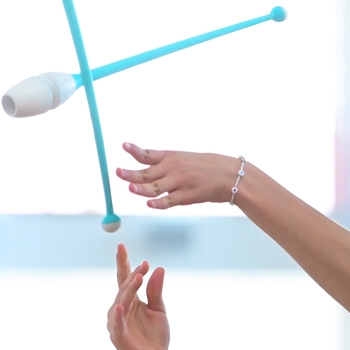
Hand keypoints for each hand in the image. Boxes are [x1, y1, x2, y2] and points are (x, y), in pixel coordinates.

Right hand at [107, 244, 170, 349]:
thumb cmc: (156, 338)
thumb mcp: (159, 310)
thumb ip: (156, 291)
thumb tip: (159, 268)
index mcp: (129, 302)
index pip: (124, 279)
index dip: (123, 263)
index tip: (122, 245)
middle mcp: (120, 310)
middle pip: (123, 288)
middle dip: (133, 275)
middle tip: (144, 265)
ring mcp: (117, 324)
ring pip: (121, 301)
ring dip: (129, 289)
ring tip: (139, 277)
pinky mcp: (118, 338)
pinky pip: (117, 324)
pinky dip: (118, 315)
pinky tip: (121, 306)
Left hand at [115, 142, 240, 208]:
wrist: (231, 175)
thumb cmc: (209, 167)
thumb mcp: (186, 158)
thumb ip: (167, 164)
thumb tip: (147, 168)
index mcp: (172, 157)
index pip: (148, 154)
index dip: (134, 150)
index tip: (124, 146)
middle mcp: (174, 168)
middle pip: (147, 172)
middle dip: (130, 173)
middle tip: (118, 172)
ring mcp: (180, 182)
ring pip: (155, 187)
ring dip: (141, 189)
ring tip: (130, 188)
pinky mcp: (188, 196)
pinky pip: (170, 201)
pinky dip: (159, 204)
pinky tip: (149, 204)